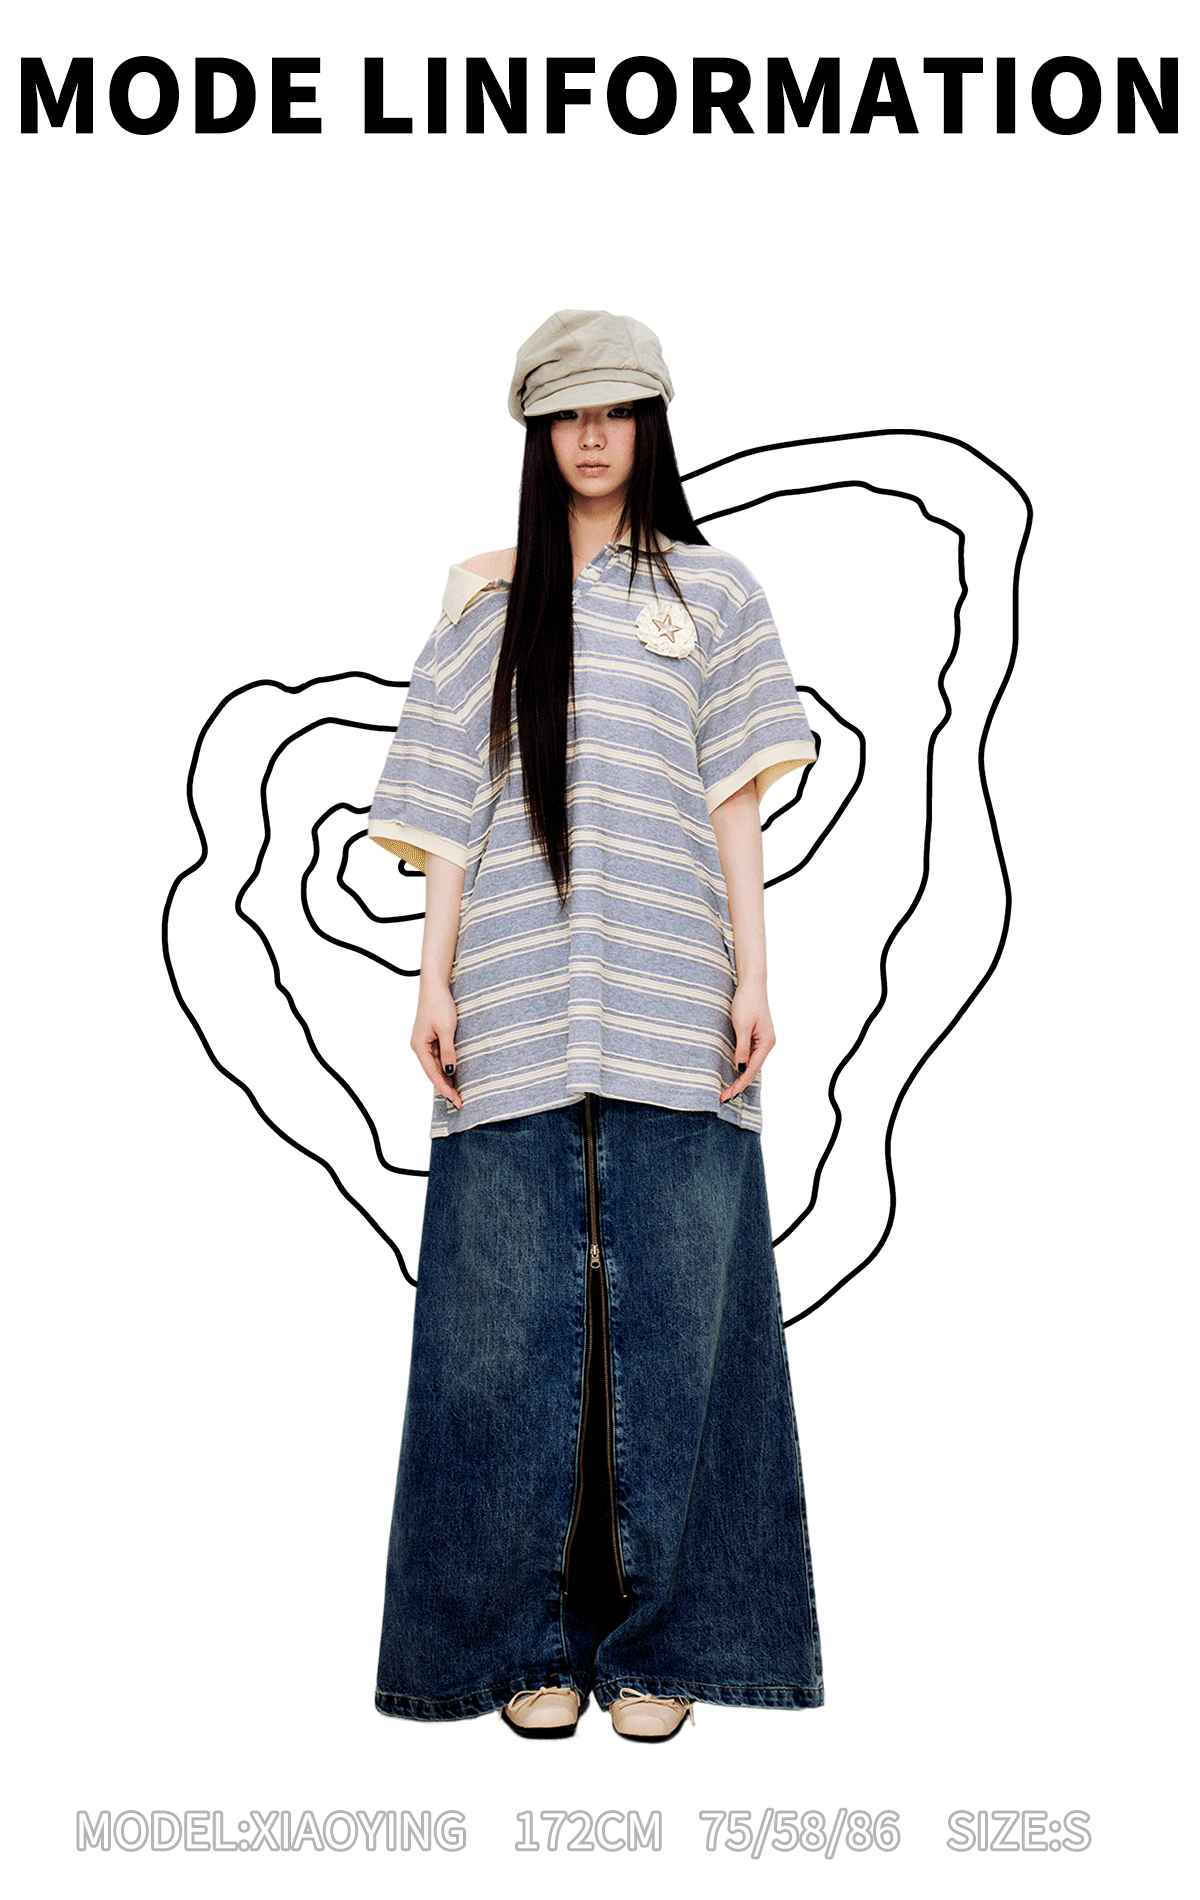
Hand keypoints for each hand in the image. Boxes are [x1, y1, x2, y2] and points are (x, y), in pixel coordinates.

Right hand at [411, 981, 463, 1109]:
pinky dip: (446, 1066)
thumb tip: (449, 1072)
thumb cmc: (439, 1004)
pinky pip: (438, 1056)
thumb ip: (448, 1052)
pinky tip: (454, 1075)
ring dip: (446, 1079)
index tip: (456, 1100)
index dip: (444, 1088)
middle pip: (433, 1072)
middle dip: (446, 1087)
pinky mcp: (431, 1038)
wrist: (434, 987)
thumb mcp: (447, 1029)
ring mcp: (424, 1042)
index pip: (432, 1074)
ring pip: (436, 1066)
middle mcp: (419, 1046)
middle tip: (460, 1101)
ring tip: (459, 1093)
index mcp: (419, 1046)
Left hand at [719, 977, 775, 1102]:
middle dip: (739, 1084)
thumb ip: (742, 1049)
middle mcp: (767, 1044)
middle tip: (724, 1097)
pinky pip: (750, 1055)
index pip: (752, 1069)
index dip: (740, 1084)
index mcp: (766, 1043)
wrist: (752, 984)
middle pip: (752, 1069)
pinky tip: (734, 1072)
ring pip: (751, 1064)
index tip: (729, 1095)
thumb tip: (740, 1068)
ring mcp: (763, 1040)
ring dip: (740, 1076)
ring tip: (727, 1089)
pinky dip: (741, 1065)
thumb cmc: (747, 1002)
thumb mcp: (741, 1026)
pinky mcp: (757, 1035)